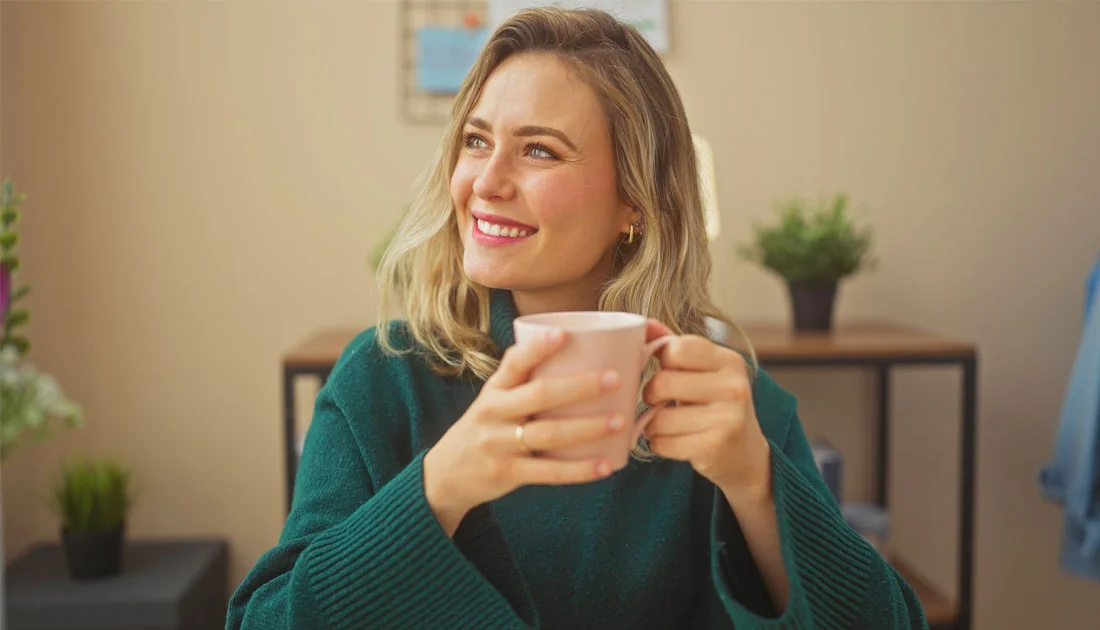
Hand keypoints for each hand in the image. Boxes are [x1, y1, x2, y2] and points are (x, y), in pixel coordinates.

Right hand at [423, 328, 625, 535]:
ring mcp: (499, 445)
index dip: (538, 347)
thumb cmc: (485, 427)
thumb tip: (567, 343)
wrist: (448, 474)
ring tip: (619, 420)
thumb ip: (522, 377)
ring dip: (587, 427)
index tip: (565, 334)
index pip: (514, 362)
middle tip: (614, 378)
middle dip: (579, 386)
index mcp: (494, 389)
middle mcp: (494, 413)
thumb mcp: (494, 398)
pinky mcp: (508, 474)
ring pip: (548, 434)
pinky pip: (548, 473)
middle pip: (539, 395)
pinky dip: (579, 470)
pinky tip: (605, 465)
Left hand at [641, 320, 771, 505]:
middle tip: (659, 401)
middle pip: (663, 382)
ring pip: (659, 417)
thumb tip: (644, 323)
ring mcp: (728, 418)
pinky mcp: (715, 447)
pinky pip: (663, 443)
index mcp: (729, 361)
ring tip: (666, 424)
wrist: (745, 454)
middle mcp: (734, 387)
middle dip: (651, 394)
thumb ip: (675, 346)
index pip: (677, 348)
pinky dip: (659, 444)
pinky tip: (673, 441)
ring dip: (652, 424)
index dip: (661, 360)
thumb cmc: (715, 405)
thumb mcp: (704, 371)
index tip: (666, 371)